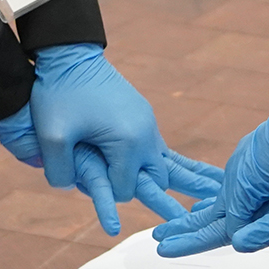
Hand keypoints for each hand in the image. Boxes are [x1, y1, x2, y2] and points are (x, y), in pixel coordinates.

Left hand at [0, 47, 222, 234]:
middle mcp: (147, 134)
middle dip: (147, 193)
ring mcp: (148, 124)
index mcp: (129, 142)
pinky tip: (196, 174)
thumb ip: (61, 172)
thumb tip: (71, 186)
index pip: (125, 191)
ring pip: (167, 165)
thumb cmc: (59, 94)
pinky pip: (163, 148)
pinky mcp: (144, 116)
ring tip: (217, 194)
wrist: (70, 54)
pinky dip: (173, 164)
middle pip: (156, 181)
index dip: (103, 194)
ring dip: (177, 180)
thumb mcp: (52, 137)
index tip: (86, 178)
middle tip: (167, 214)